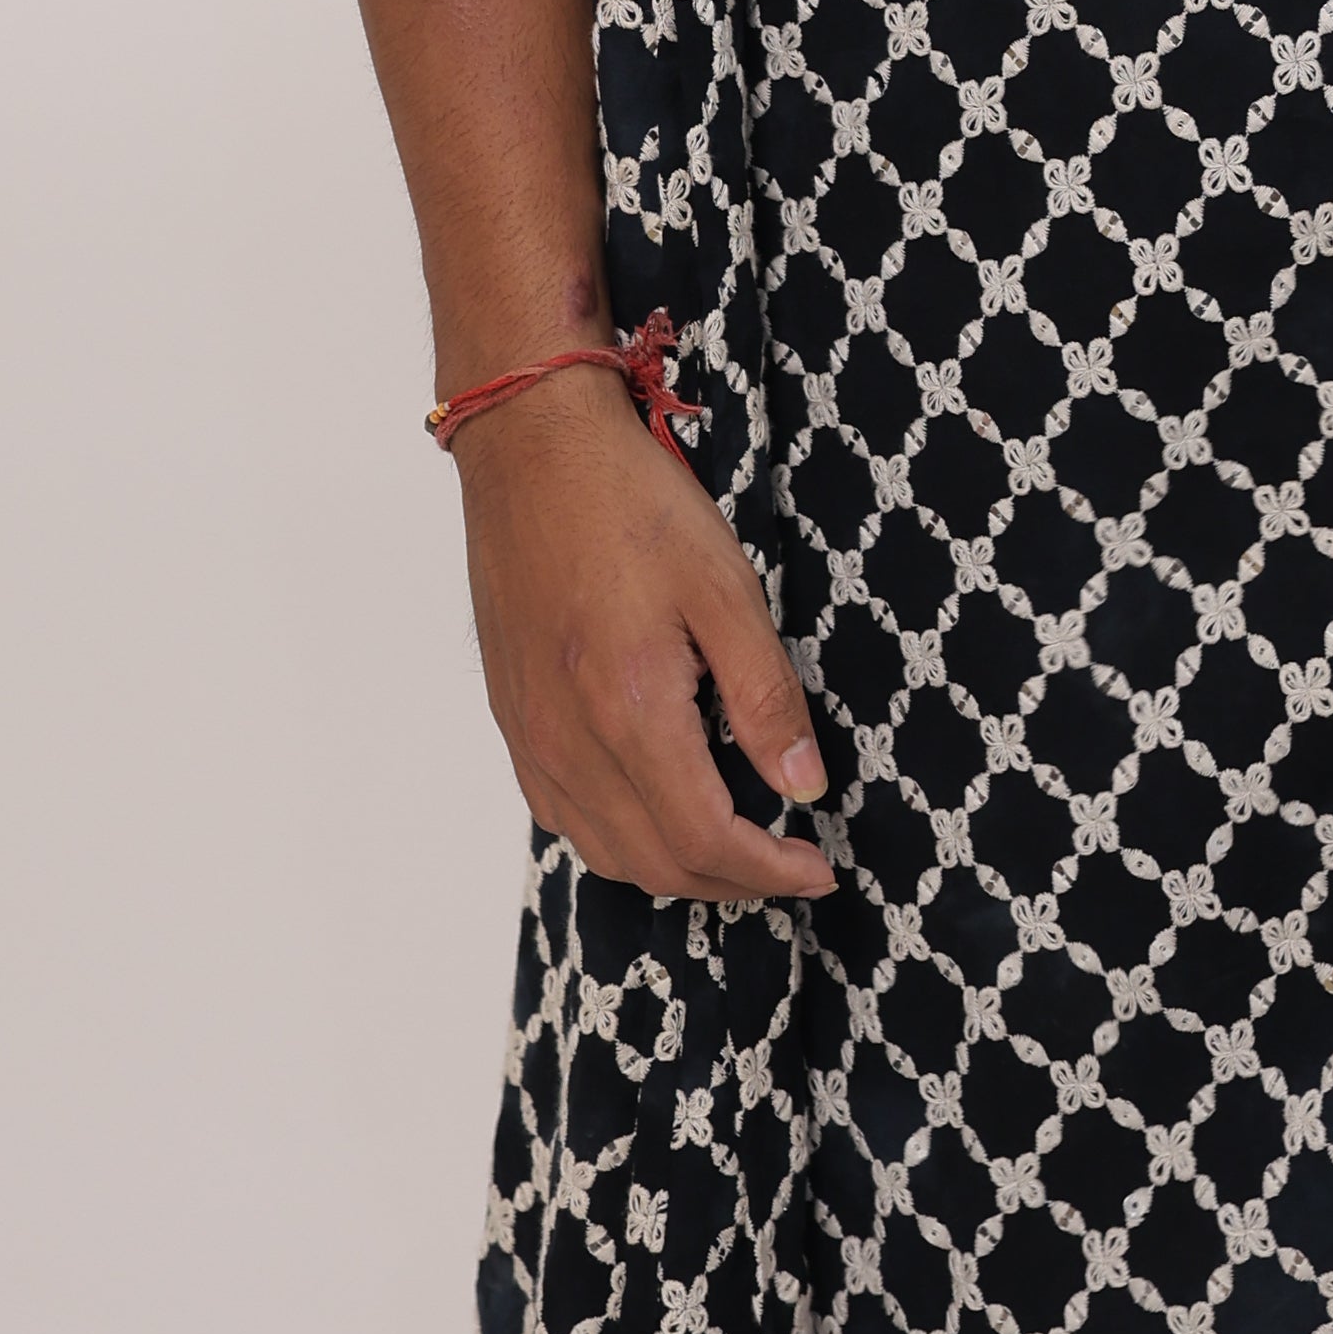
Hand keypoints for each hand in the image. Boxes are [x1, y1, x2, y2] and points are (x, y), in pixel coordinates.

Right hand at [455, 364, 836, 904]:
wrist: (530, 449)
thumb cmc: (629, 503)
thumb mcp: (725, 587)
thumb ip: (766, 696)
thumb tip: (804, 785)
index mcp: (629, 711)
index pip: (706, 839)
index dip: (770, 871)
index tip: (819, 868)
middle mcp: (569, 742)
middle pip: (656, 864)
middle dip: (733, 883)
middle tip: (790, 865)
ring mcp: (532, 737)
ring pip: (605, 853)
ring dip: (678, 871)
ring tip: (737, 848)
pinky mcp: (513, 720)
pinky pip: (564, 818)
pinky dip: (620, 841)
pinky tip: (659, 812)